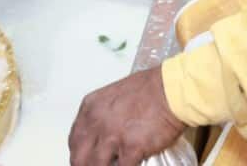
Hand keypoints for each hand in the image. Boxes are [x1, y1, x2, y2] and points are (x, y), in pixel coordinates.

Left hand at [69, 66, 186, 165]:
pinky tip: (132, 163)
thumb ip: (104, 117)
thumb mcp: (114, 97)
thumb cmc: (151, 89)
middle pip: (79, 158)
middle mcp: (97, 122)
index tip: (87, 159)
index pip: (74, 140)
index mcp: (91, 108)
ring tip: (115, 164)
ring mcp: (112, 136)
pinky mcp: (130, 148)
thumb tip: (102, 137)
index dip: (80, 155)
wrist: (172, 90)